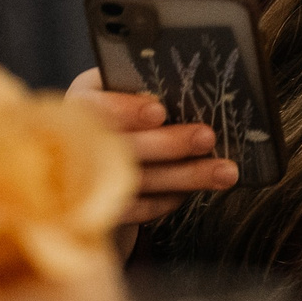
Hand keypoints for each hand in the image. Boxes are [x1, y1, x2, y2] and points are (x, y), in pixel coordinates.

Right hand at [67, 69, 239, 226]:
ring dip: (185, 176)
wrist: (94, 162)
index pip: (95, 106)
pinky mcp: (101, 210)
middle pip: (122, 146)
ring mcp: (85, 181)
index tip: (159, 112)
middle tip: (207, 137)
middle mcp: (77, 141)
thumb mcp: (126, 93)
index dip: (126, 110)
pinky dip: (169, 199)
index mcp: (83, 102)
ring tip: (224, 172)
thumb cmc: (124, 116)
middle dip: (168, 143)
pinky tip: (191, 191)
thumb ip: (146, 90)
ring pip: (139, 179)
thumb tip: (191, 90)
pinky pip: (139, 208)